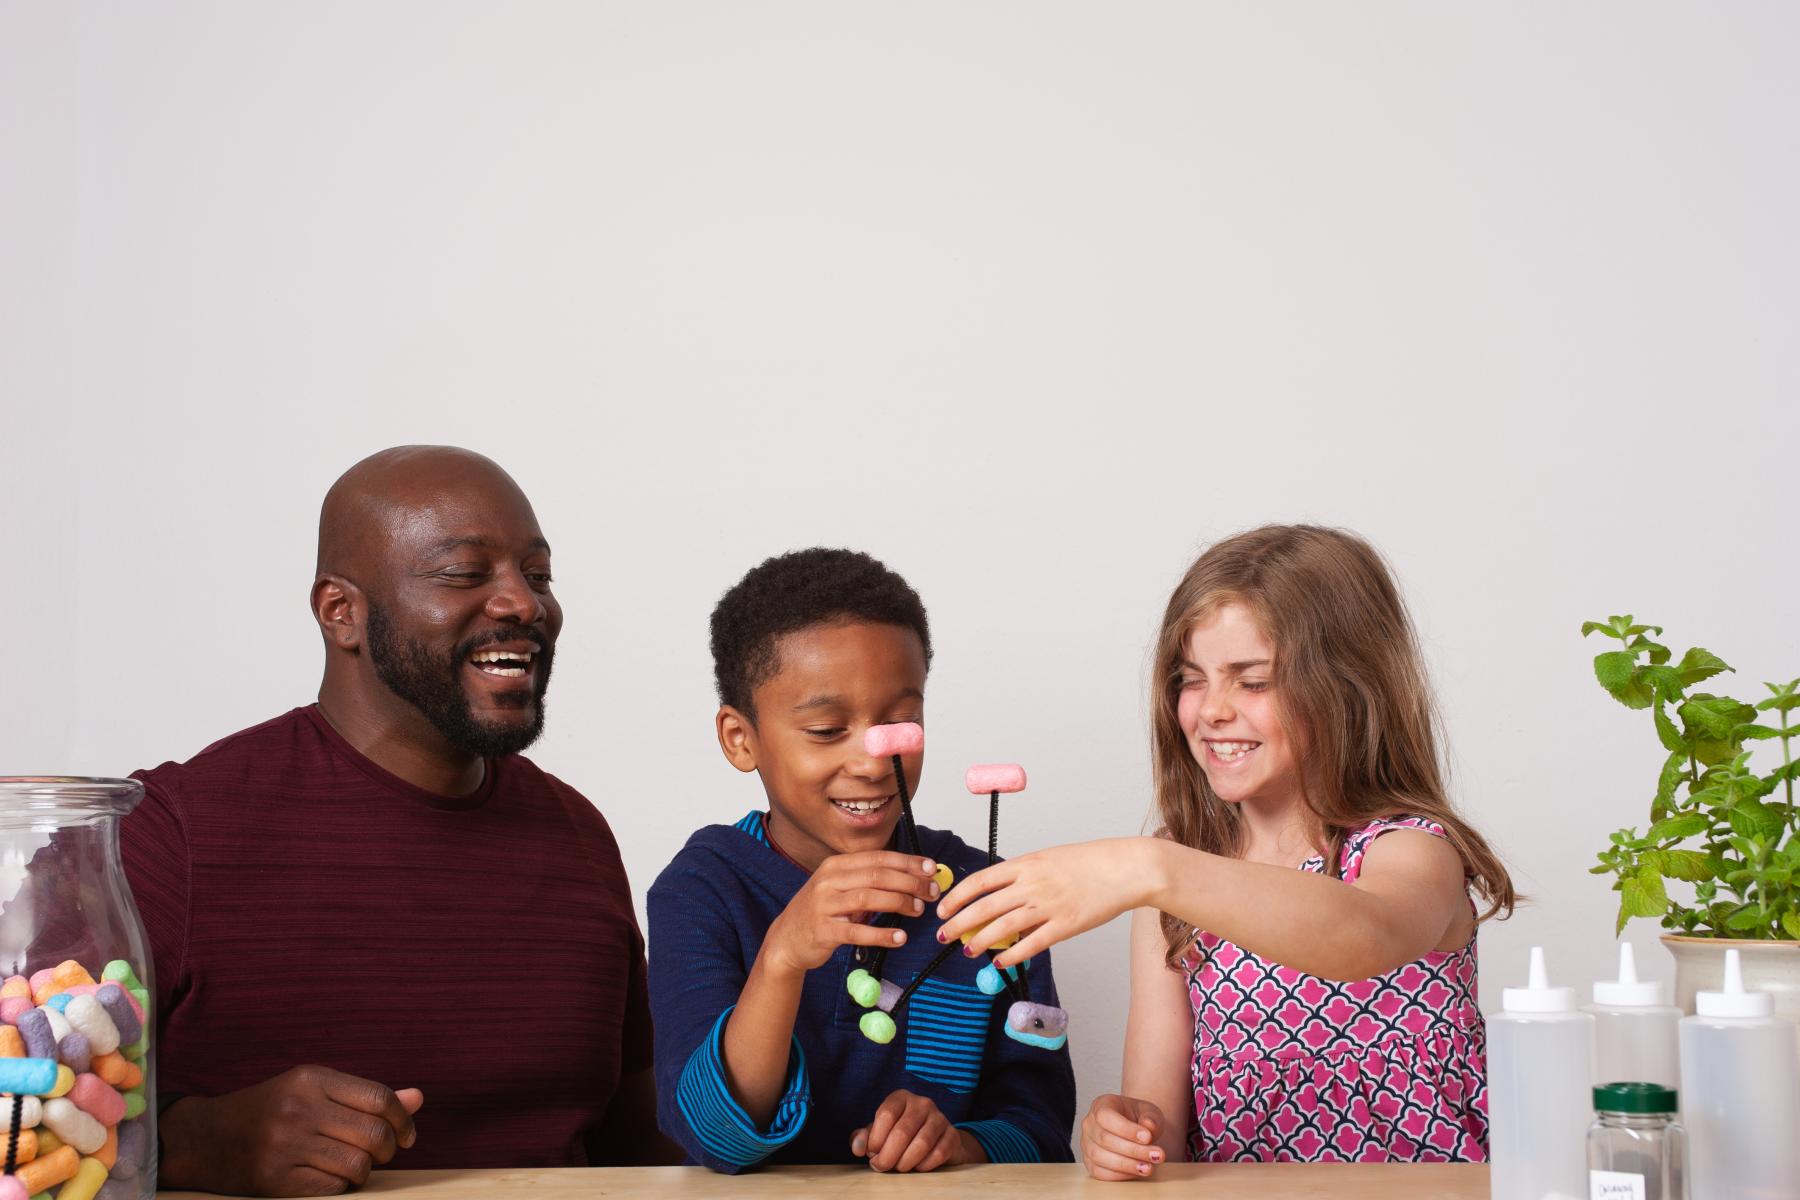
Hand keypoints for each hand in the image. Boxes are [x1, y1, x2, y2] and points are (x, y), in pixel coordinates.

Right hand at [159, 1065, 424, 1195]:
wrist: (204, 1138)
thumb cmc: (270, 1109)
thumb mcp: (313, 1089)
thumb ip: (365, 1096)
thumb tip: (418, 1098)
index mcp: (312, 1079)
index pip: (379, 1098)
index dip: (403, 1120)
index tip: (406, 1136)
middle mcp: (299, 1108)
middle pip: (373, 1134)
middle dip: (388, 1149)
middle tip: (381, 1154)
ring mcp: (285, 1144)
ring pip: (357, 1165)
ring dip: (365, 1171)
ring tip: (354, 1167)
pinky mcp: (274, 1179)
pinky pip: (333, 1188)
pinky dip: (341, 1187)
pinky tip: (331, 1179)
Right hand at [762, 850, 939, 975]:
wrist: (786, 939)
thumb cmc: (821, 912)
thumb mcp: (840, 888)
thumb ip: (869, 881)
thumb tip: (914, 876)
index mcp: (836, 865)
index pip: (878, 858)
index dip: (907, 862)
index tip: (931, 868)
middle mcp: (828, 881)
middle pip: (877, 875)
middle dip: (909, 881)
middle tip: (931, 891)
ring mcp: (824, 905)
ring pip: (869, 898)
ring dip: (899, 902)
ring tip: (918, 910)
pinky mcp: (823, 930)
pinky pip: (857, 931)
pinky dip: (881, 934)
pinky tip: (899, 938)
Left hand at [850, 1089, 976, 1171]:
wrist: (935, 1142)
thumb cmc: (900, 1136)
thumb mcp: (879, 1133)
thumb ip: (863, 1138)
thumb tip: (858, 1148)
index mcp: (901, 1098)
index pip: (886, 1114)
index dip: (875, 1138)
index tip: (872, 1153)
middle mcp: (922, 1103)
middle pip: (902, 1132)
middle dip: (888, 1156)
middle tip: (881, 1167)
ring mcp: (940, 1118)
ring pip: (921, 1144)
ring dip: (905, 1162)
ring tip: (898, 1167)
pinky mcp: (952, 1135)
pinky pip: (938, 1154)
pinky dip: (923, 1165)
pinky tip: (916, 1166)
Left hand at [935, 838, 1158, 968]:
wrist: (1122, 869)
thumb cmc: (1087, 862)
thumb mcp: (1047, 859)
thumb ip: (1022, 876)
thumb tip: (998, 895)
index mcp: (1025, 864)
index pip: (980, 881)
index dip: (957, 897)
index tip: (943, 908)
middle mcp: (1032, 884)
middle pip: (985, 906)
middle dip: (959, 923)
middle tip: (943, 935)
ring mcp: (1048, 906)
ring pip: (1003, 927)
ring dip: (979, 941)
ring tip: (966, 951)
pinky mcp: (1065, 926)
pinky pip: (1031, 944)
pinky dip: (1012, 955)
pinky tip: (1000, 962)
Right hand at [1081, 1094, 1168, 1180]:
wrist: (1137, 1131)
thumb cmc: (1139, 1118)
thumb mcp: (1150, 1112)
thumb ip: (1151, 1118)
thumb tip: (1149, 1126)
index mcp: (1101, 1105)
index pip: (1106, 1116)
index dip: (1126, 1129)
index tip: (1147, 1137)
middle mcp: (1089, 1124)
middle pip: (1104, 1139)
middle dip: (1133, 1150)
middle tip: (1156, 1156)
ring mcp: (1086, 1144)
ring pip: (1100, 1157)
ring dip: (1127, 1165)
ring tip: (1148, 1168)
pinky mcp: (1090, 1163)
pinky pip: (1100, 1173)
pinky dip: (1120, 1175)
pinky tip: (1137, 1172)